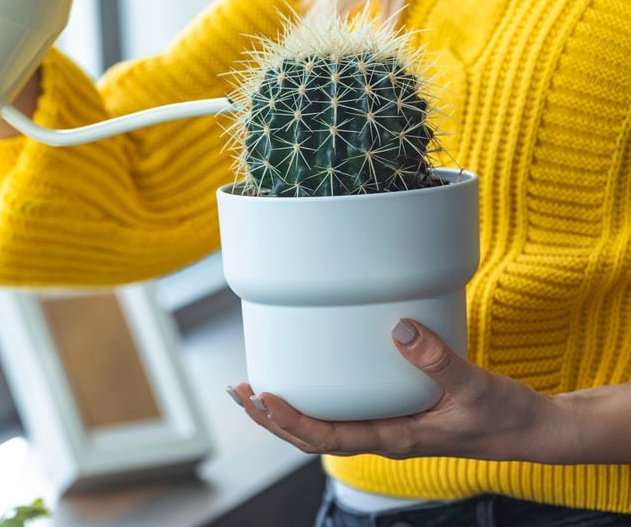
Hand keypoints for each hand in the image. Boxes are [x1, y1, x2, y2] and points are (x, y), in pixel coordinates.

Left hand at [229, 319, 565, 462]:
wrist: (529, 429)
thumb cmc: (503, 416)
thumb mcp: (473, 387)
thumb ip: (438, 360)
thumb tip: (401, 329)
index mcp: (394, 439)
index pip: (327, 439)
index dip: (291, 421)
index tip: (264, 398)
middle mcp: (383, 435)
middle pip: (311, 437)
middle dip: (272, 417)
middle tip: (239, 391)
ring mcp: (386, 425)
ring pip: (322, 426)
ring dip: (285, 411)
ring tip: (253, 388)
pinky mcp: (394, 411)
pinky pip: (344, 410)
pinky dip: (314, 398)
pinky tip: (304, 379)